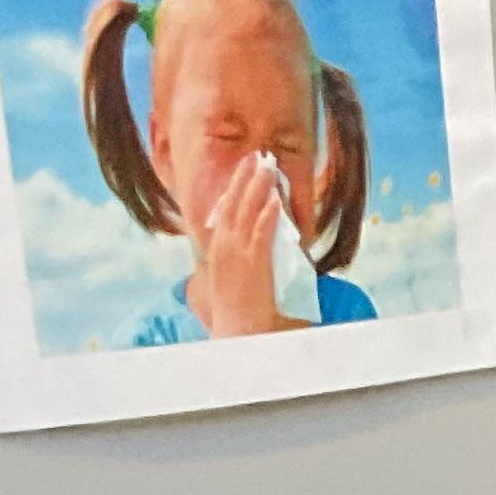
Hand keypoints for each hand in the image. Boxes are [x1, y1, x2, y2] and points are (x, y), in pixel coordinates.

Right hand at [195, 154, 287, 337]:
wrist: (237, 336)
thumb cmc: (239, 319)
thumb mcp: (235, 286)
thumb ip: (245, 268)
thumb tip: (261, 260)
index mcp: (218, 250)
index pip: (225, 211)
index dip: (235, 189)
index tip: (243, 171)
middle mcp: (224, 247)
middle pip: (234, 203)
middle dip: (245, 178)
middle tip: (257, 157)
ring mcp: (237, 255)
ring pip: (247, 212)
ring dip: (258, 188)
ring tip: (269, 167)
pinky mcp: (253, 265)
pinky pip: (261, 233)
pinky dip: (268, 214)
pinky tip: (276, 200)